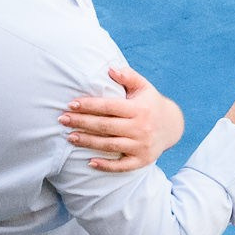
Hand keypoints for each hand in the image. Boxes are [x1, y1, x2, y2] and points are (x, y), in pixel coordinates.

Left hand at [60, 66, 186, 171]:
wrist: (172, 126)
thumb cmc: (150, 103)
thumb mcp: (143, 87)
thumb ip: (128, 76)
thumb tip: (110, 69)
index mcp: (139, 109)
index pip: (109, 106)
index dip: (89, 105)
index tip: (71, 104)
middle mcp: (140, 128)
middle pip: (105, 126)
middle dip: (82, 123)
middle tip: (62, 120)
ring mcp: (141, 146)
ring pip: (110, 145)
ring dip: (88, 142)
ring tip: (70, 137)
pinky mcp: (142, 160)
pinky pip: (122, 166)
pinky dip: (106, 166)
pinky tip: (90, 162)